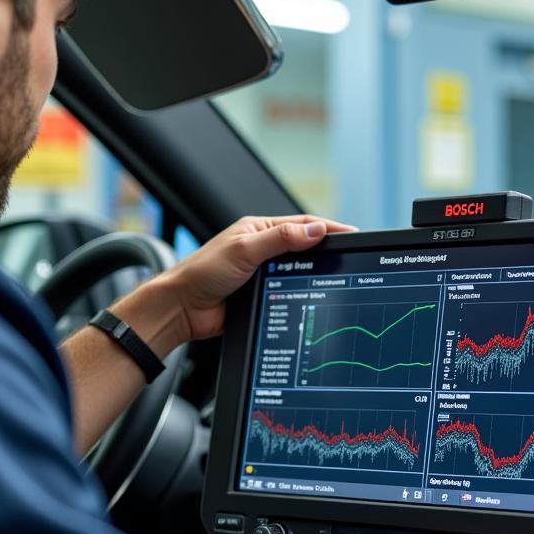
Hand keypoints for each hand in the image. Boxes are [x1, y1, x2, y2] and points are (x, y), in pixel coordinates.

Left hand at [153, 215, 355, 345]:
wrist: (182, 309)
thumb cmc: (201, 273)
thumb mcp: (244, 250)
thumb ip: (280, 239)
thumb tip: (315, 231)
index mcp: (257, 229)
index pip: (301, 224)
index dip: (327, 228)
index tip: (351, 233)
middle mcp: (261, 249)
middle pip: (303, 248)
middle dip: (325, 251)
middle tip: (348, 256)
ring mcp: (262, 274)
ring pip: (298, 272)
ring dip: (313, 274)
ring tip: (336, 275)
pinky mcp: (262, 296)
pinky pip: (288, 291)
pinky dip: (301, 292)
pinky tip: (313, 296)